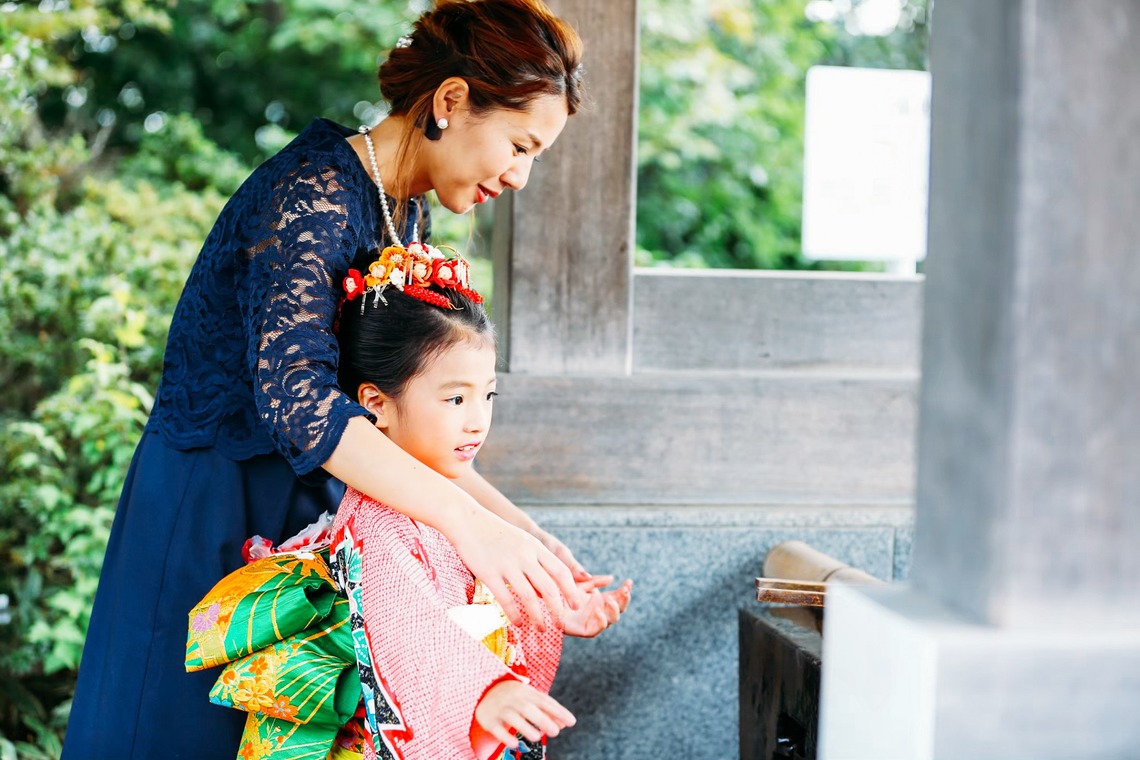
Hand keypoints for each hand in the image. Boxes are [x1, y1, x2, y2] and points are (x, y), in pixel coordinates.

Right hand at [448, 507, 587, 629]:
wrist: (469, 521)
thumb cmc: (497, 534)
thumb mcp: (523, 542)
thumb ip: (536, 562)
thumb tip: (545, 591)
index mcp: (535, 547)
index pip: (561, 571)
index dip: (571, 591)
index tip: (576, 606)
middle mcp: (524, 556)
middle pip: (549, 588)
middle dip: (558, 610)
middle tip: (561, 625)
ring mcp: (507, 565)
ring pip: (529, 597)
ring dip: (538, 617)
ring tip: (542, 629)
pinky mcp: (489, 573)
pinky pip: (506, 599)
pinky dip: (514, 614)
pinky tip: (518, 623)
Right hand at [475, 680, 575, 748]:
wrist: (485, 690)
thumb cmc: (515, 697)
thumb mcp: (531, 698)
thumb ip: (548, 710)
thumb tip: (564, 724)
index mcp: (527, 692)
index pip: (545, 701)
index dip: (559, 711)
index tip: (571, 722)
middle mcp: (514, 699)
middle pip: (529, 708)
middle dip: (543, 720)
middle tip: (555, 732)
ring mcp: (501, 708)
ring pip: (513, 717)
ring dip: (525, 727)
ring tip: (537, 737)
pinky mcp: (489, 720)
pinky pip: (497, 728)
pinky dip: (505, 736)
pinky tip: (514, 744)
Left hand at [561, 577, 632, 637]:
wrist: (542, 598)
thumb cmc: (559, 589)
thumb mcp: (579, 581)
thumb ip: (594, 581)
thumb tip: (611, 579)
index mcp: (599, 599)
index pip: (618, 597)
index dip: (625, 591)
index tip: (629, 582)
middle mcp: (597, 611)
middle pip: (618, 610)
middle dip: (624, 600)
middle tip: (624, 590)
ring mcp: (590, 621)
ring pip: (610, 621)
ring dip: (614, 611)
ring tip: (610, 599)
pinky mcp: (580, 630)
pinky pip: (595, 631)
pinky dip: (600, 622)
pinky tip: (598, 610)